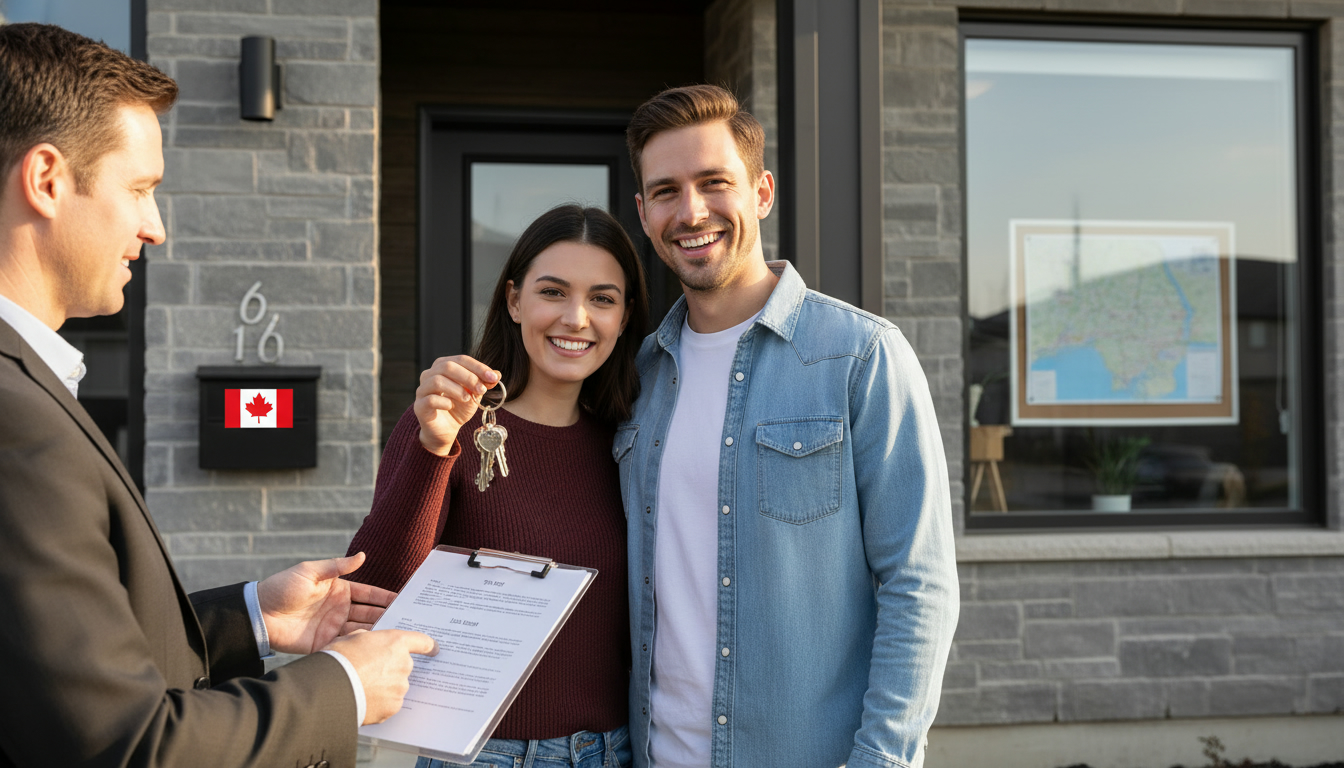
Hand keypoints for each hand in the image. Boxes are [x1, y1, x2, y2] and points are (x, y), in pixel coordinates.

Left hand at [256, 552, 396, 653]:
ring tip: (399, 636)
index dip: (386, 597)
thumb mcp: (310, 572)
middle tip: (410, 621)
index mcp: (339, 590)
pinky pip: (347, 645)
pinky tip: (376, 649)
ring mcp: (333, 627)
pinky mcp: (325, 644)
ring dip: (378, 632)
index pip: (369, 594)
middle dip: (389, 616)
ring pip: (362, 630)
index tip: (405, 600)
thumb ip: (337, 566)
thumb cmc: (282, 587)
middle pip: (370, 613)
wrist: (259, 614)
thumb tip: (362, 556)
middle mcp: (340, 609)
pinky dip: (361, 647)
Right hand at [325, 629, 438, 724]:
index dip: (428, 646)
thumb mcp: (352, 638)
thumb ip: (369, 640)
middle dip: (390, 669)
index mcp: (396, 643)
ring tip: (362, 688)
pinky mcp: (393, 707)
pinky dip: (380, 703)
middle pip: (404, 666)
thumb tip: (370, 645)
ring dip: (384, 687)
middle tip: (369, 672)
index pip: (421, 642)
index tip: (433, 650)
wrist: (330, 689)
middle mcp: (404, 664)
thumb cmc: (338, 659)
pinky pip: (389, 703)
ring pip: (396, 686)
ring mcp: (400, 688)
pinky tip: (364, 700)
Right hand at [414, 355, 500, 455]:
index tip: (493, 377)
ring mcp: (422, 390)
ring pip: (437, 380)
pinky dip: (444, 402)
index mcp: (443, 366)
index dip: (478, 367)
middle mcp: (430, 375)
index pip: (461, 359)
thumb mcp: (475, 394)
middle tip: (481, 390)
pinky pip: (430, 399)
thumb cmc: (459, 408)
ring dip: (457, 389)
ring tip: (468, 398)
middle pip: (448, 366)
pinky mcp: (419, 406)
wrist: (446, 430)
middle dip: (469, 377)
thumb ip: (483, 383)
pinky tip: (452, 406)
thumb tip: (497, 374)